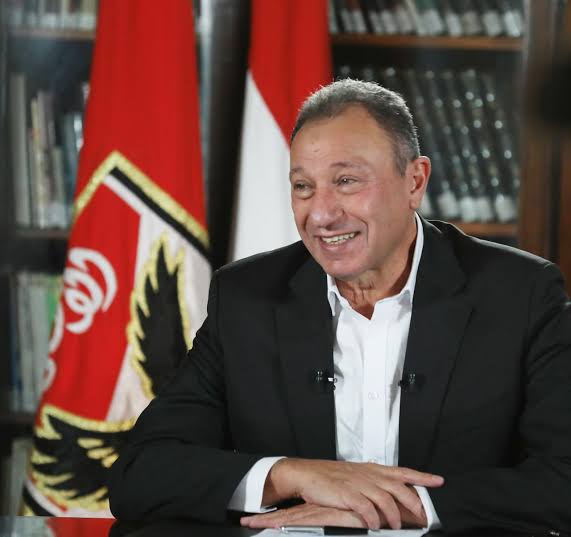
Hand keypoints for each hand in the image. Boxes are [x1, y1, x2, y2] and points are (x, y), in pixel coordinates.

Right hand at [263, 459, 442, 529]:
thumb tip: (388, 491)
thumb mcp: (355, 474)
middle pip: (399, 487)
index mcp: (372, 469)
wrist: (308, 474)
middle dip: (414, 502)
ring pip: (386, 499)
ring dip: (394, 516)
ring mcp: (358, 484)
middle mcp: (368, 475)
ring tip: (396, 526)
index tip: (438, 480)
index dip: (421, 476)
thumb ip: (372, 482)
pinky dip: (374, 519)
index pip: (402, 471)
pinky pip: (367, 509)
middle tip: (422, 514)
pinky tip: (375, 526)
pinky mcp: (348, 494)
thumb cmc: (330, 476)